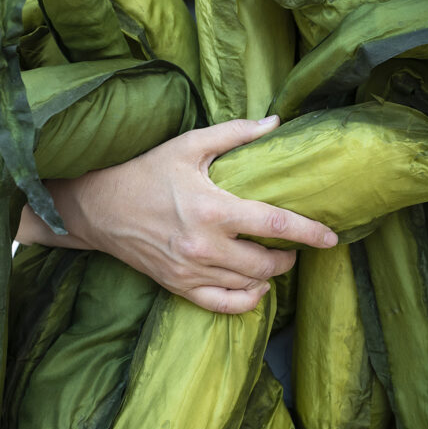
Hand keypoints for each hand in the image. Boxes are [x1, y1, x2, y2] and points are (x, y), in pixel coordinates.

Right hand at [16, 115, 338, 313]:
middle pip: (266, 263)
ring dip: (270, 275)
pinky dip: (246, 301)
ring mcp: (190, 270)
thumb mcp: (188, 145)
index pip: (274, 226)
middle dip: (289, 256)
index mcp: (212, 209)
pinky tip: (255, 288)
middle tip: (294, 244)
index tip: (331, 237)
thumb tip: (275, 123)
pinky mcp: (177, 286)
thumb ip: (235, 135)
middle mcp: (204, 246)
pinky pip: (222, 305)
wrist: (96, 206)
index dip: (309, 232)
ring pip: (248, 285)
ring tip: (275, 260)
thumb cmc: (145, 171)